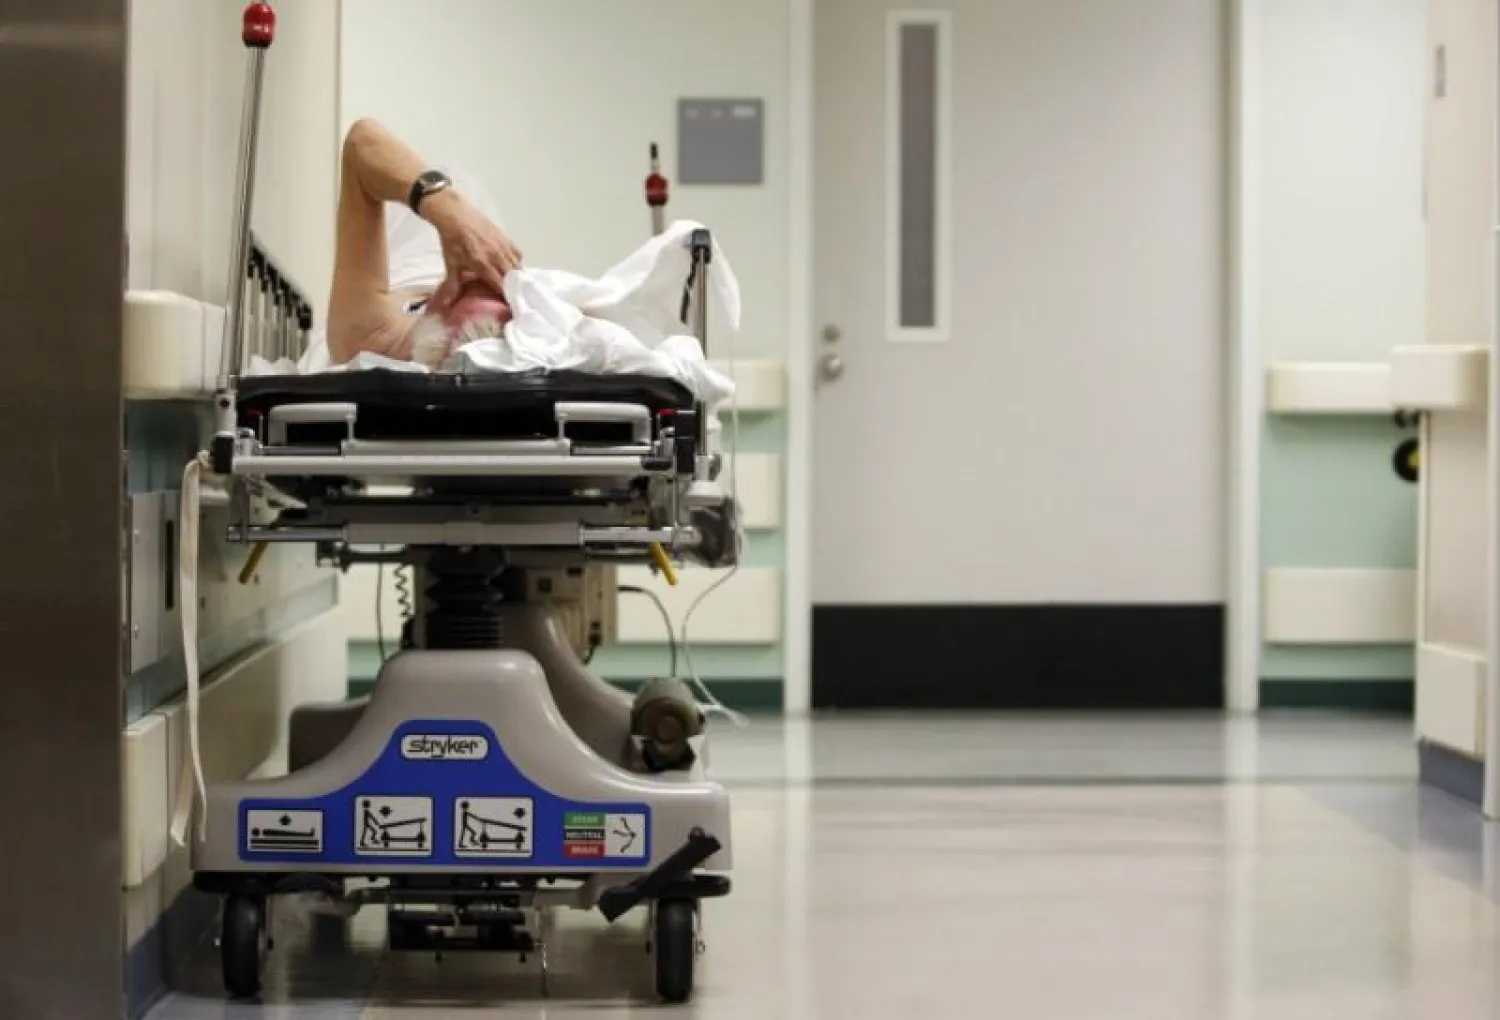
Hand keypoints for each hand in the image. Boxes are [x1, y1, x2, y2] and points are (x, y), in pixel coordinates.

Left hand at [423, 190, 522, 312]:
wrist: (455, 215)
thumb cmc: (452, 240)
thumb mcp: (450, 264)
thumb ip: (452, 285)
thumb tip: (444, 304)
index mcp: (482, 264)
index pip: (501, 286)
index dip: (505, 298)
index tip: (506, 306)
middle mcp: (496, 256)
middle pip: (513, 279)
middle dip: (513, 290)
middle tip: (511, 298)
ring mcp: (503, 246)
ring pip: (518, 267)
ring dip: (516, 278)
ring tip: (514, 286)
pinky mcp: (506, 238)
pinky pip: (518, 255)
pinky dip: (517, 263)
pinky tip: (512, 268)